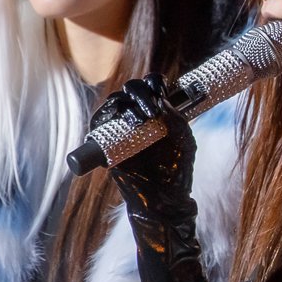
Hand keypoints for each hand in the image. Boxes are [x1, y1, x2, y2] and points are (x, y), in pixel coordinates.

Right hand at [90, 74, 194, 203]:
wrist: (164, 199)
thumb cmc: (176, 170)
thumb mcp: (183, 140)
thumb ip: (175, 118)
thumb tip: (161, 99)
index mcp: (157, 112)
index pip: (149, 86)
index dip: (153, 82)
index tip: (161, 89)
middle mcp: (137, 117)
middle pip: (129, 90)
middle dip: (139, 92)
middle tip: (152, 110)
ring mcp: (120, 130)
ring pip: (114, 104)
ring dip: (125, 105)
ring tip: (140, 120)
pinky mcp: (106, 144)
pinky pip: (98, 124)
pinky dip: (105, 117)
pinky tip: (119, 119)